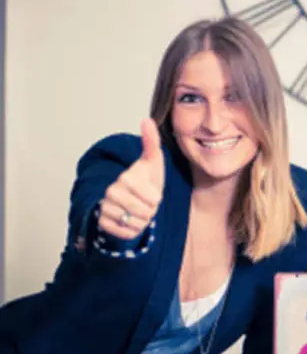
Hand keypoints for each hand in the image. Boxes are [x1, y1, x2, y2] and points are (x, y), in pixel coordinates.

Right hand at [97, 119, 164, 239]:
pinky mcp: (102, 224)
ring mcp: (105, 208)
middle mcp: (111, 192)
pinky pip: (126, 233)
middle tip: (143, 202)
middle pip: (146, 213)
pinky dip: (132, 230)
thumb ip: (151, 142)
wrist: (131, 199)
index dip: (156, 198)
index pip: (154, 199)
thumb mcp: (153, 162)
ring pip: (137, 224)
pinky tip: (128, 220)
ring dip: (142, 220)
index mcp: (125, 178)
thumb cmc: (146, 180)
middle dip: (150, 210)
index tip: (149, 191)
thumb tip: (147, 120)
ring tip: (137, 210)